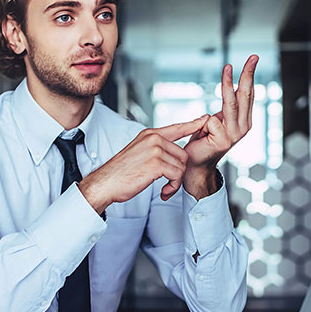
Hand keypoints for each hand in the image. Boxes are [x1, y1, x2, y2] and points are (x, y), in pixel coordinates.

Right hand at [79, 116, 209, 212]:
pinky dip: (172, 187)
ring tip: (164, 188)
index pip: (176, 127)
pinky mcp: (156, 163)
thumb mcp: (138, 152)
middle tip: (169, 183)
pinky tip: (163, 192)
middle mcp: (153, 139)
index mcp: (149, 134)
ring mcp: (155, 149)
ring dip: (175, 181)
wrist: (105, 183)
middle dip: (178, 171)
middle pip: (183, 154)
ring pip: (181, 166)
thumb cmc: (121, 172)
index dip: (192, 125)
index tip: (205, 119)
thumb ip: (154, 148)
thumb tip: (171, 152)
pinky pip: (176, 175)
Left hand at [183, 54, 258, 197]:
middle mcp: (243, 126)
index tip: (253, 58)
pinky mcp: (223, 139)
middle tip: (254, 56)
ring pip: (230, 102)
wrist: (194, 165)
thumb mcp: (215, 121)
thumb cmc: (203, 141)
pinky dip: (201, 124)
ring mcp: (235, 134)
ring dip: (227, 82)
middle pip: (245, 94)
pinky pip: (210, 120)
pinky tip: (201, 136)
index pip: (248, 94)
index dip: (249, 75)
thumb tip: (230, 88)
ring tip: (227, 67)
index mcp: (244, 121)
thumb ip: (225, 108)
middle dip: (248, 74)